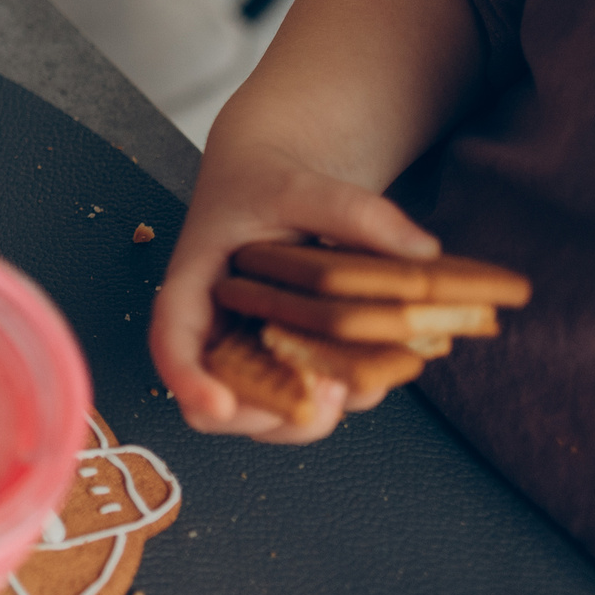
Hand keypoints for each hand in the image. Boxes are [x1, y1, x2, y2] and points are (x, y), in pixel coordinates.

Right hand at [149, 138, 440, 443]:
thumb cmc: (270, 182)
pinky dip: (340, 397)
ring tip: (357, 384)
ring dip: (309, 415)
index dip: (186, 379)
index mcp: (197, 282)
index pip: (172, 338)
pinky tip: (375, 371)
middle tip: (322, 392)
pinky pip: (307, 397)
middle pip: (213, 401)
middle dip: (266, 415)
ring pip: (263, 413)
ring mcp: (254, 349)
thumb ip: (353, 210)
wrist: (275, 180)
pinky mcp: (292, 357)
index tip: (219, 405)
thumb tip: (421, 250)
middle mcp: (217, 328)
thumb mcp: (301, 184)